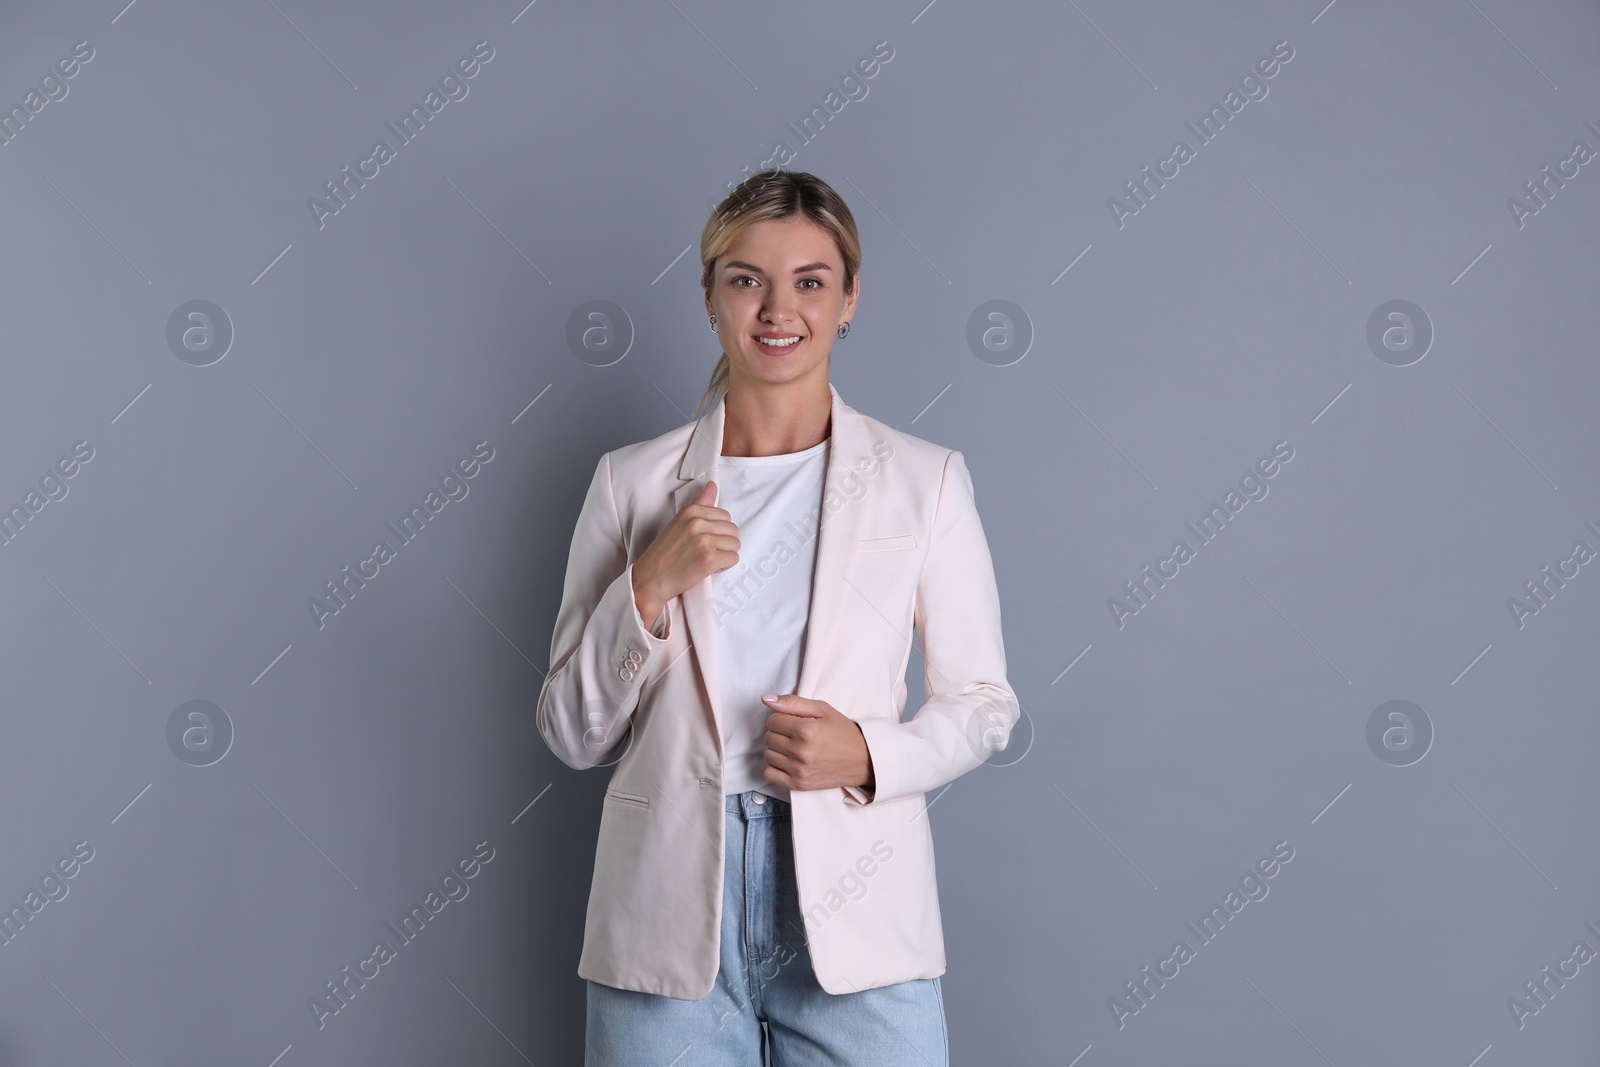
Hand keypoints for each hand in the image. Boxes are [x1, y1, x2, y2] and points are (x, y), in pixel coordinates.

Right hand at [631, 481, 738, 623]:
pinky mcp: (709, 558)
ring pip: (735, 544)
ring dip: (725, 555)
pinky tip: (708, 568)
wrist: (651, 578)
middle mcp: (698, 523)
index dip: (717, 531)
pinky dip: (724, 566)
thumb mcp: (679, 522)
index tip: (703, 540)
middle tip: (705, 552)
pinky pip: (733, 559)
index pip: (725, 516)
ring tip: (706, 559)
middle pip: (733, 530)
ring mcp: (704, 540)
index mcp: (691, 511)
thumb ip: (700, 504)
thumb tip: (713, 485)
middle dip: (724, 543)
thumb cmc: (664, 553)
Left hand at [760, 694, 874, 794]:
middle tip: (796, 734)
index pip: (772, 720)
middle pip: (768, 737)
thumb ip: (793, 702)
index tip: (794, 722)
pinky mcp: (799, 784)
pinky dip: (775, 767)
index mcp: (806, 730)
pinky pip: (770, 774)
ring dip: (777, 749)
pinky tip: (788, 762)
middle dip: (779, 733)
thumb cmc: (843, 732)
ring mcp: (799, 770)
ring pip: (767, 755)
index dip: (782, 718)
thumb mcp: (823, 709)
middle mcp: (801, 751)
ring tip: (794, 747)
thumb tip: (765, 699)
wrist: (863, 760)